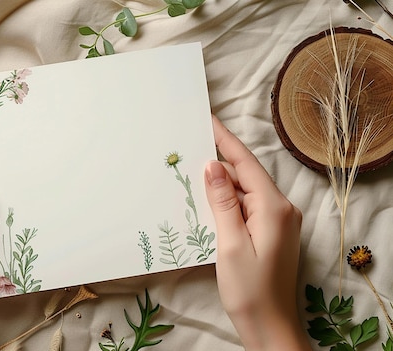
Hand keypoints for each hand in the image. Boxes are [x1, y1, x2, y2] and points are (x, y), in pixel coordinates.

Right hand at [204, 117, 310, 349]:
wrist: (269, 325)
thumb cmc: (249, 289)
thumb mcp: (230, 243)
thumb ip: (223, 202)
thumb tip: (212, 166)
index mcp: (273, 208)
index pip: (245, 164)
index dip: (225, 140)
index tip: (208, 120)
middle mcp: (281, 209)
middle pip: (245, 176)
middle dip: (218, 164)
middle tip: (188, 150)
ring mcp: (278, 221)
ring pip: (244, 191)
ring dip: (220, 186)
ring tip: (191, 178)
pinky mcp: (271, 232)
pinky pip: (247, 206)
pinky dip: (228, 202)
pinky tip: (208, 204)